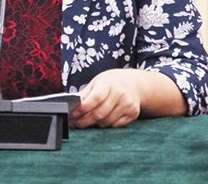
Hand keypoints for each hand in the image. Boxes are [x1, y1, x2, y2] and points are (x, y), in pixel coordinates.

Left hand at [70, 68, 185, 128]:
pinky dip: (106, 125)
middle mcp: (120, 94)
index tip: (74, 114)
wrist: (134, 83)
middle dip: (85, 121)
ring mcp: (128, 105)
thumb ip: (86, 94)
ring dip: (95, 124)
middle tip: (75, 123)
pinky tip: (102, 120)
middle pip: (100, 113)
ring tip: (88, 121)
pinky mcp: (133, 114)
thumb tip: (73, 105)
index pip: (96, 98)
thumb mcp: (97, 82)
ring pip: (107, 122)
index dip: (84, 108)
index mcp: (109, 83)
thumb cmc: (111, 82)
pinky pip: (115, 126)